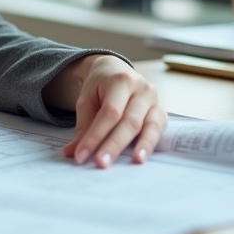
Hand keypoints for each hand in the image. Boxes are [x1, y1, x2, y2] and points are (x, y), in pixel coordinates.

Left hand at [44, 54, 166, 168]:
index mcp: (120, 80)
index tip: (81, 155)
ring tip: (134, 162)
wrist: (115, 71)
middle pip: (129, 121)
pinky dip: (150, 144)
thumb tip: (72, 153)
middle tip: (101, 163)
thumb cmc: (100, 87)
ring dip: (141, 146)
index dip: (95, 135)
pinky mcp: (161, 112)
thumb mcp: (87, 100)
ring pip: (148, 126)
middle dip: (114, 144)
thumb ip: (82, 127)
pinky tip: (141, 157)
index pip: (109, 112)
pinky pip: (158, 130)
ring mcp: (154, 100)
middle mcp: (142, 89)